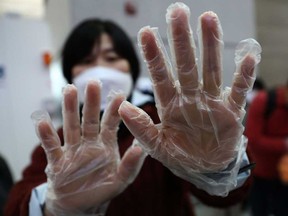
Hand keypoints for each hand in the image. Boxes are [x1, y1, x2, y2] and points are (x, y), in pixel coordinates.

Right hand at [32, 81, 144, 214]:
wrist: (80, 205)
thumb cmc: (102, 189)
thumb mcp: (121, 180)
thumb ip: (131, 165)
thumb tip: (141, 148)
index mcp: (105, 144)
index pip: (110, 123)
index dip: (114, 110)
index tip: (120, 94)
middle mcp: (89, 143)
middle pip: (89, 119)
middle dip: (91, 101)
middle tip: (93, 82)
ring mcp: (72, 150)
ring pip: (70, 127)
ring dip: (69, 109)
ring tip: (68, 90)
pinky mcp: (57, 162)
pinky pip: (52, 147)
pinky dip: (46, 136)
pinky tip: (42, 122)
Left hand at [119, 3, 260, 194]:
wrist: (204, 170)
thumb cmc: (180, 155)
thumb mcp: (156, 146)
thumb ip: (141, 128)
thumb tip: (122, 106)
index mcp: (170, 104)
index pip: (160, 75)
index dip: (154, 55)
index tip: (145, 32)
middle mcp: (190, 97)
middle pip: (185, 65)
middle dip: (181, 40)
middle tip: (178, 12)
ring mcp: (211, 102)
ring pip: (210, 70)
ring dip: (210, 47)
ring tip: (209, 19)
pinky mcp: (231, 113)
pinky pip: (238, 92)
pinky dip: (243, 77)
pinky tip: (247, 57)